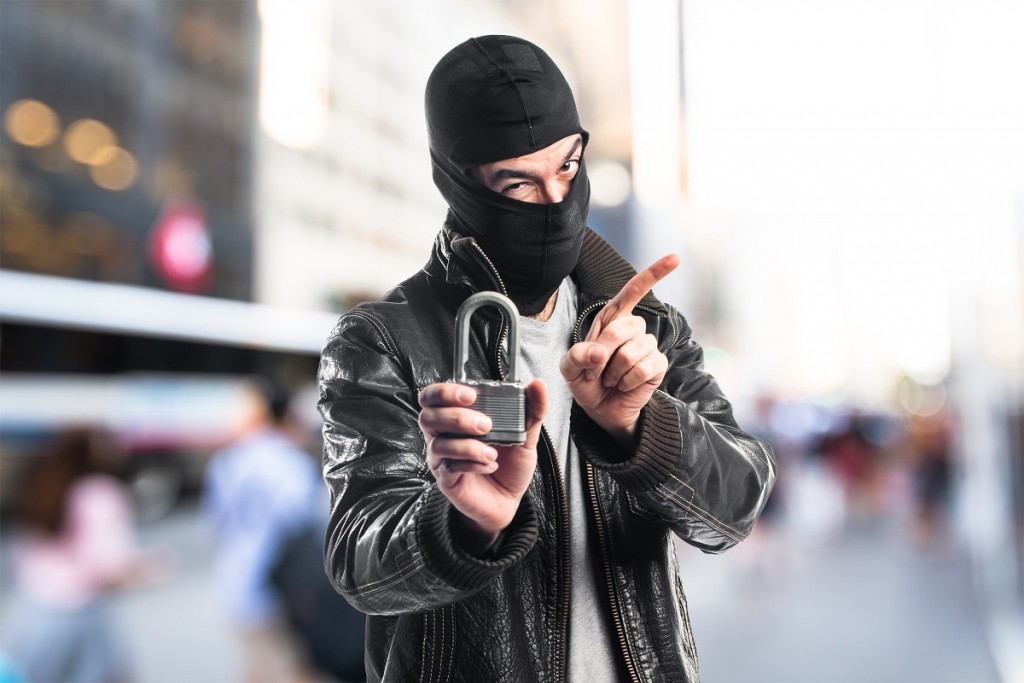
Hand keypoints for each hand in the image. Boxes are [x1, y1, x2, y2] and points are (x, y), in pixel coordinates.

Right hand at [418, 379, 547, 547]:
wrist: (509, 500)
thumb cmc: (510, 465)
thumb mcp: (526, 435)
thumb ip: (532, 409)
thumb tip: (538, 385)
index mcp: (457, 417)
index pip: (434, 396)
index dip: (445, 392)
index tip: (471, 395)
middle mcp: (444, 435)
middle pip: (428, 416)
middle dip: (456, 417)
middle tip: (486, 424)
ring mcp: (442, 458)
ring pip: (438, 443)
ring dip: (468, 445)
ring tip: (492, 452)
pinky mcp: (447, 480)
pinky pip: (450, 467)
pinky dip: (472, 464)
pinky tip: (490, 465)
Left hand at [559, 254, 679, 445]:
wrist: (601, 409)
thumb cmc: (586, 382)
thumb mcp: (569, 368)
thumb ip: (576, 357)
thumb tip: (599, 353)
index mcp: (612, 319)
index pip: (634, 290)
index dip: (654, 273)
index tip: (676, 258)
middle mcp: (633, 328)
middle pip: (623, 327)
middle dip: (604, 352)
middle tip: (596, 370)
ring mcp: (648, 346)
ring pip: (632, 351)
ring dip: (615, 371)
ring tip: (611, 379)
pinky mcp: (658, 364)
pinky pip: (644, 367)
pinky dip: (628, 380)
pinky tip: (624, 385)